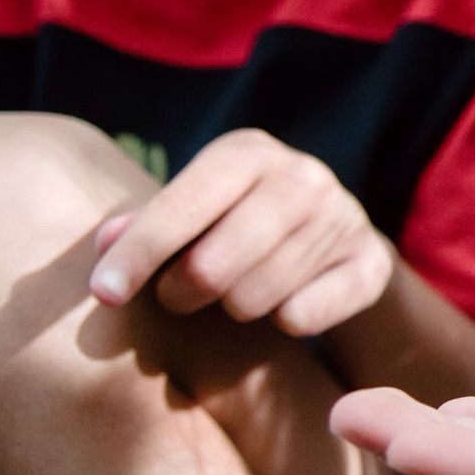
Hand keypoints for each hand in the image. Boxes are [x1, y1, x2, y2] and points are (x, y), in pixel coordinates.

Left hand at [89, 129, 392, 336]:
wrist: (338, 232)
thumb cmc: (240, 219)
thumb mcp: (195, 207)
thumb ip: (147, 224)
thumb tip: (104, 248)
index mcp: (248, 153)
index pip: (182, 207)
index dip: (138, 254)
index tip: (105, 293)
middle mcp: (302, 177)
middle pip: (213, 266)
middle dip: (180, 294)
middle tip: (177, 297)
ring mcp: (342, 219)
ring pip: (253, 301)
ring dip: (231, 310)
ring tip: (232, 295)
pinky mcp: (370, 264)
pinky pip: (302, 318)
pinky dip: (282, 321)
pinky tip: (282, 303)